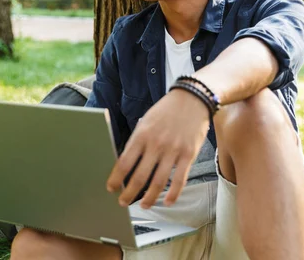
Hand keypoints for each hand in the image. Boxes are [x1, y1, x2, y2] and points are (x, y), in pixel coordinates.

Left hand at [106, 89, 209, 208]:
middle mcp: (156, 145)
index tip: (111, 188)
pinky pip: (180, 180)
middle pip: (139, 177)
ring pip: (159, 182)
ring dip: (149, 198)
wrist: (192, 99)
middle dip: (129, 193)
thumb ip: (137, 141)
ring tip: (144, 205)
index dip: (116, 179)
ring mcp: (173, 151)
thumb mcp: (145, 121)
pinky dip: (173, 194)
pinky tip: (167, 202)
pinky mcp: (189, 155)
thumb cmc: (166, 111)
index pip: (124, 162)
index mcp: (142, 135)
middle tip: (123, 202)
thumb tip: (126, 162)